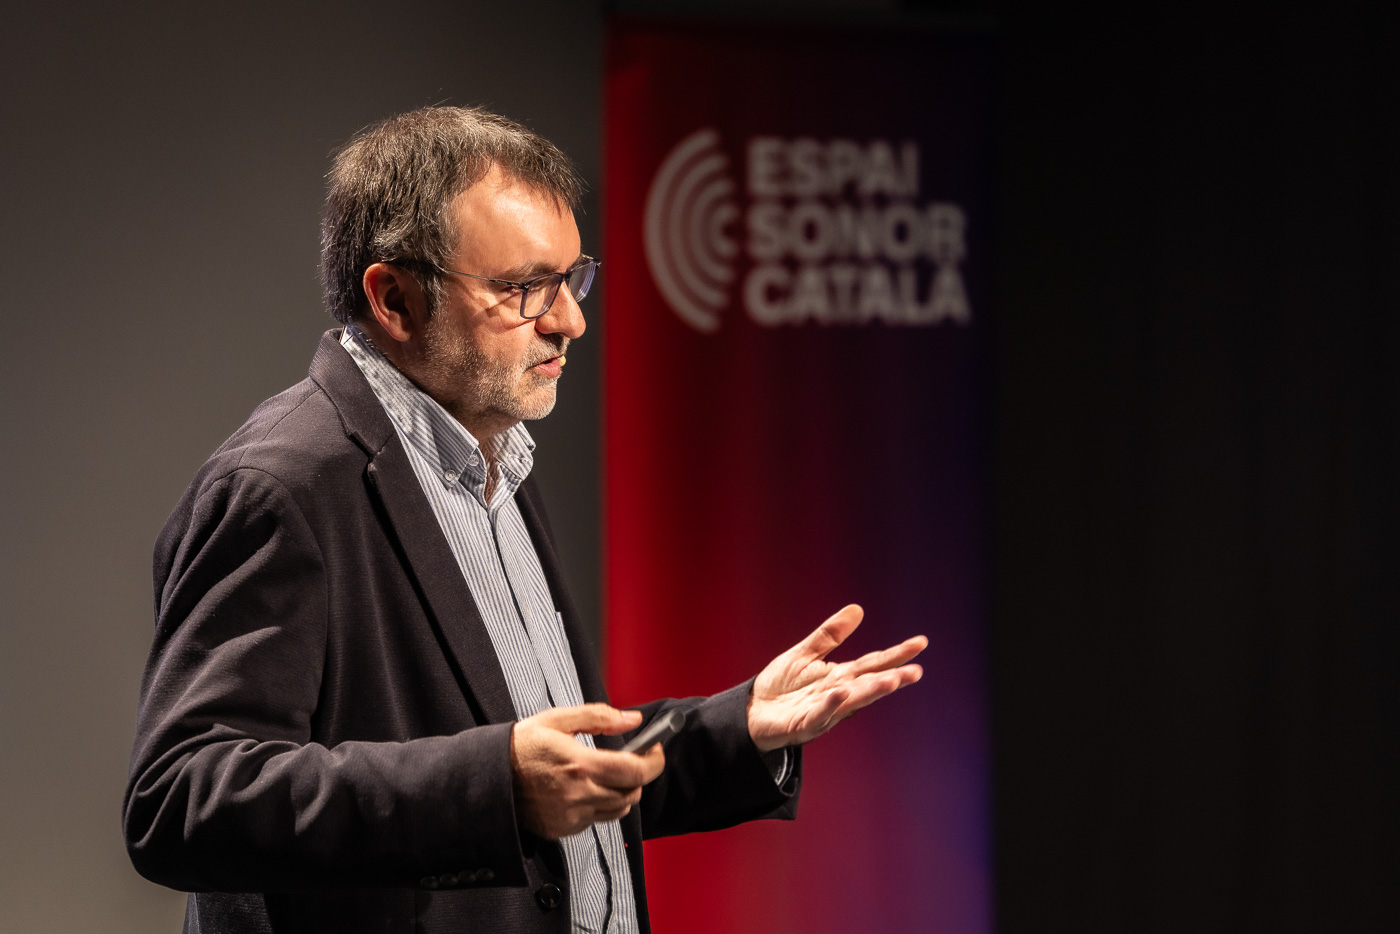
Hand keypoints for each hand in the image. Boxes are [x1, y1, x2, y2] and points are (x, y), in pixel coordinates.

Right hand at [510, 704, 664, 838]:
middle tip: (631, 760)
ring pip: (618, 810)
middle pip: (632, 793)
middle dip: (638, 776)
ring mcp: (571, 815)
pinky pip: (596, 820)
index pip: (635, 771)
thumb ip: (599, 716)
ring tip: (607, 774)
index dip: (654, 762)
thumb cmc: (521, 746)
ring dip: (622, 792)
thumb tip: (632, 719)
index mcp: (580, 764)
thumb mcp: (558, 719)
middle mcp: (579, 794)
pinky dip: (600, 805)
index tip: (655, 751)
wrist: (489, 778)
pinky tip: (585, 789)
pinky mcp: (564, 828)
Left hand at [747, 605, 926, 752]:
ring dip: (871, 692)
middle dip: (893, 678)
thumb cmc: (780, 686)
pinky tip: (842, 693)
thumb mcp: (805, 653)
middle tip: (916, 672)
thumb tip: (857, 609)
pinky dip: (832, 705)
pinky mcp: (804, 723)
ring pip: (852, 701)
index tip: (920, 643)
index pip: (873, 663)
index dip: (896, 654)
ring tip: (891, 681)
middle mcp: (838, 694)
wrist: (752, 710)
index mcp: (840, 676)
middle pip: (869, 684)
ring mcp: (824, 710)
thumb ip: (830, 635)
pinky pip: (820, 714)